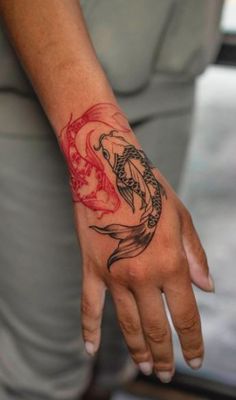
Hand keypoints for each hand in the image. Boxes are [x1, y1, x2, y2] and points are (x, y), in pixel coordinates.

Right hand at [60, 103, 213, 382]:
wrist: (110, 171)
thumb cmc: (150, 191)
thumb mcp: (182, 218)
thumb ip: (196, 256)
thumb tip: (207, 288)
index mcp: (171, 264)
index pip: (186, 315)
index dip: (193, 342)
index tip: (195, 359)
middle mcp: (143, 276)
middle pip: (156, 328)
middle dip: (165, 355)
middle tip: (167, 372)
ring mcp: (114, 275)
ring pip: (127, 324)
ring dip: (137, 350)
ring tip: (144, 367)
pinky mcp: (91, 269)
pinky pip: (89, 306)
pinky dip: (89, 330)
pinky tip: (91, 349)